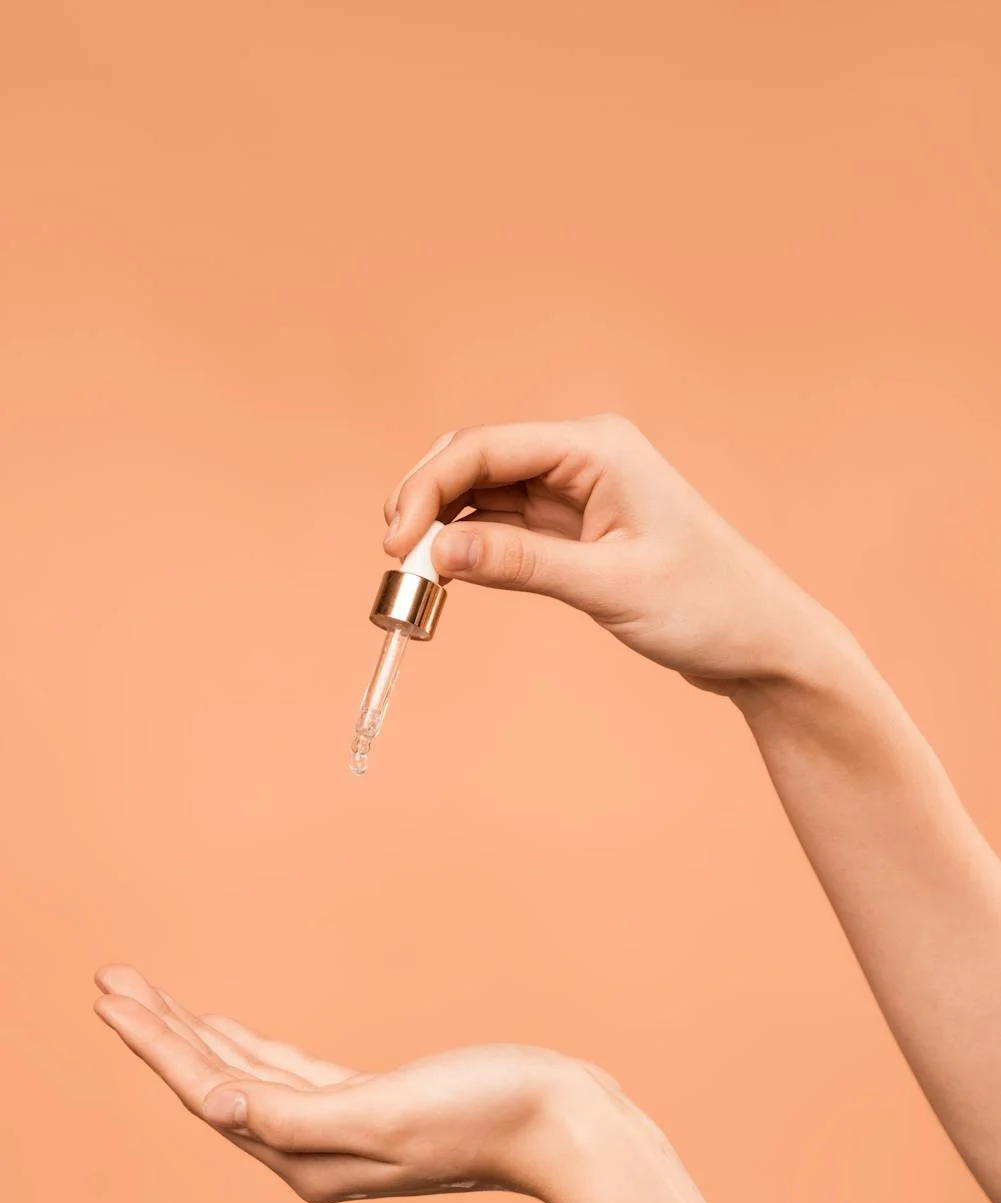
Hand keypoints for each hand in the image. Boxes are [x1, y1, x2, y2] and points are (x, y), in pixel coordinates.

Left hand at [93, 966, 601, 1202]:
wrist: (566, 1125)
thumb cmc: (487, 1114)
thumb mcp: (387, 1113)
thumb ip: (298, 1116)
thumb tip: (217, 1105)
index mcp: (306, 1155)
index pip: (209, 1091)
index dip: (154, 1042)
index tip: (107, 995)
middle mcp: (311, 1150)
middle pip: (213, 1081)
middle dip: (159, 1031)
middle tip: (110, 978)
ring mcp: (339, 1128)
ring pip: (244, 1074)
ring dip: (195, 1034)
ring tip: (149, 996)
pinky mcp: (368, 1105)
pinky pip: (284, 1074)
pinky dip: (247, 1047)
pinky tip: (230, 1029)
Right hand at [384, 415, 834, 695]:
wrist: (760, 643)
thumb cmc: (706, 606)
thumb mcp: (609, 587)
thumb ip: (520, 566)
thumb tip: (437, 554)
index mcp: (597, 447)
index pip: (486, 448)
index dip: (428, 489)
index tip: (396, 544)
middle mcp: (584, 457)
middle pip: (476, 462)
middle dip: (426, 503)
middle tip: (394, 560)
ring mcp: (578, 493)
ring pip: (484, 495)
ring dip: (444, 529)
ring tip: (414, 579)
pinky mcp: (576, 530)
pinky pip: (505, 528)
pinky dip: (471, 550)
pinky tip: (447, 578)